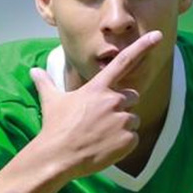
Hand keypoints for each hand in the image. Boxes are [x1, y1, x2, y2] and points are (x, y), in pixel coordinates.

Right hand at [29, 31, 162, 178]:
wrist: (58, 156)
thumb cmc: (55, 127)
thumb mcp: (51, 101)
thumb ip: (46, 83)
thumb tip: (34, 70)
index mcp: (98, 88)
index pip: (123, 62)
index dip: (142, 47)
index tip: (158, 35)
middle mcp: (114, 100)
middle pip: (131, 97)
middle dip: (121, 106)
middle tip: (101, 120)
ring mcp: (122, 120)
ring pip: (133, 118)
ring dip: (122, 126)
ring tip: (101, 135)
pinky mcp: (128, 139)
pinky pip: (133, 138)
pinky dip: (122, 144)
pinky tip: (105, 147)